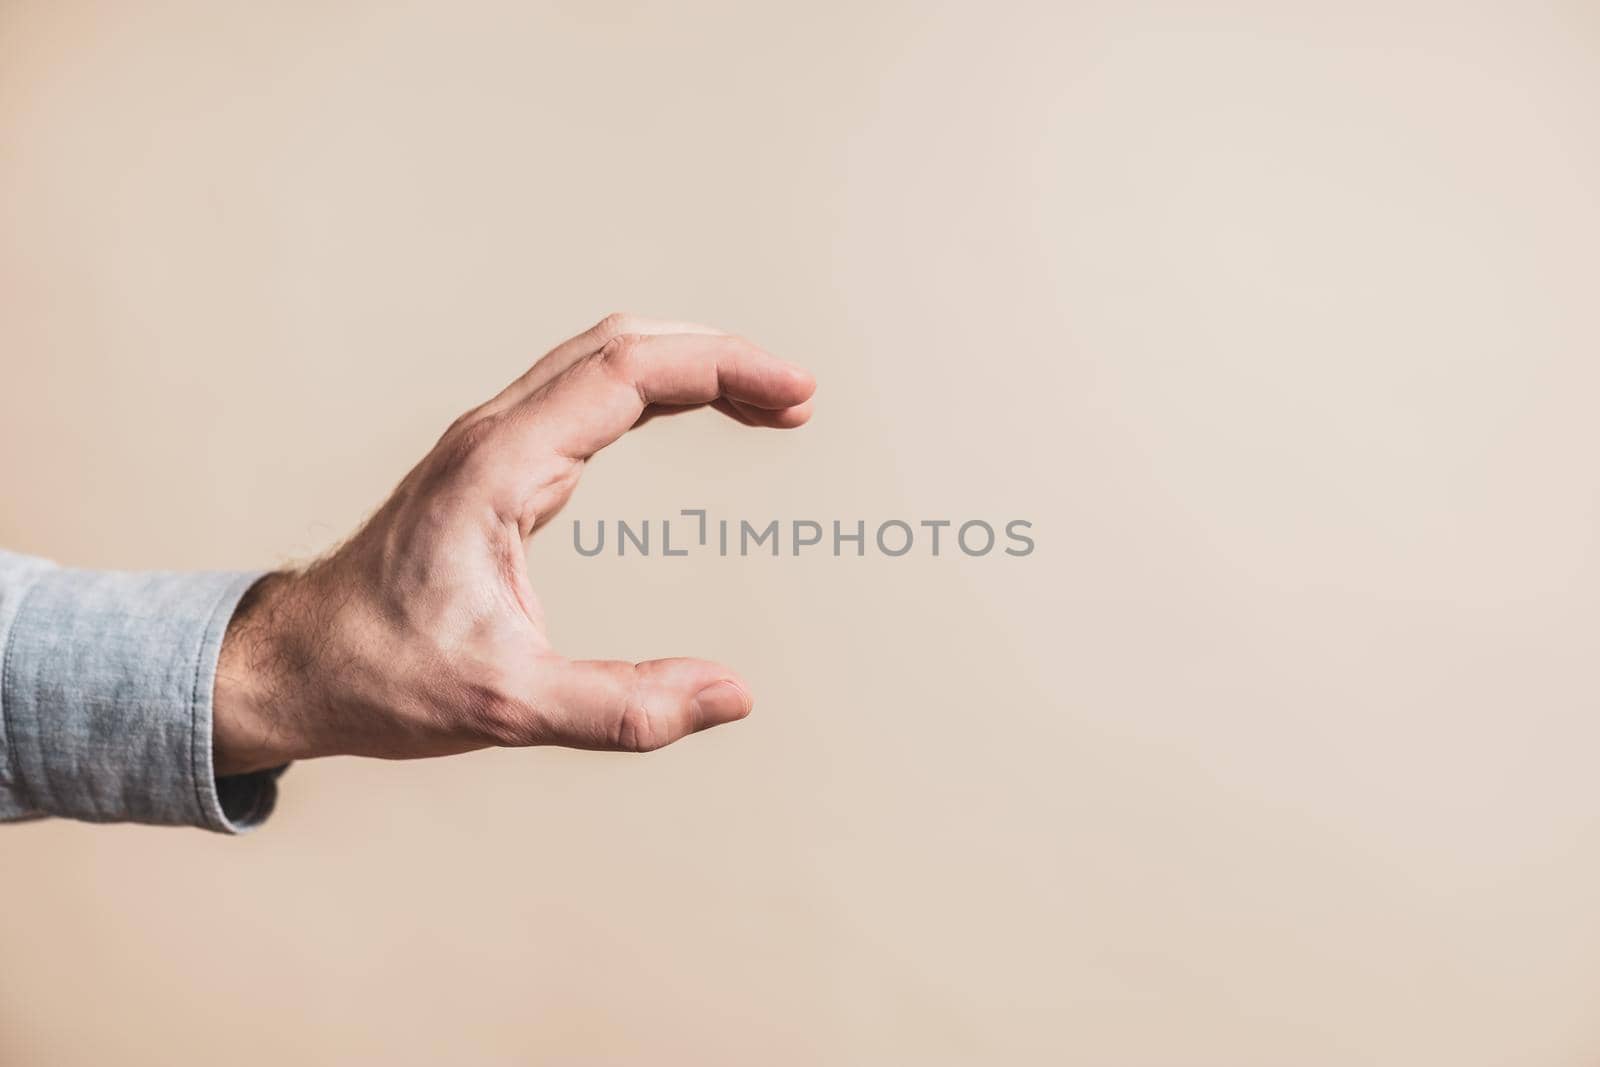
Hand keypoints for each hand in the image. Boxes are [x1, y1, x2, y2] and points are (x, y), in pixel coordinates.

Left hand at [212, 314, 815, 775]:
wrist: (295, 666)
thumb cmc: (379, 675)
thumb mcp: (505, 706)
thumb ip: (620, 707)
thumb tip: (729, 695)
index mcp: (498, 467)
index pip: (627, 372)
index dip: (721, 368)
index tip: (794, 391)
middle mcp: (494, 437)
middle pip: (622, 343)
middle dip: (719, 356)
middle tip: (796, 395)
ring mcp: (492, 445)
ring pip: (603, 359)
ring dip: (688, 364)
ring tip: (765, 399)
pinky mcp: (495, 466)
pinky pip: (587, 394)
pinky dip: (654, 390)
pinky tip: (688, 414)